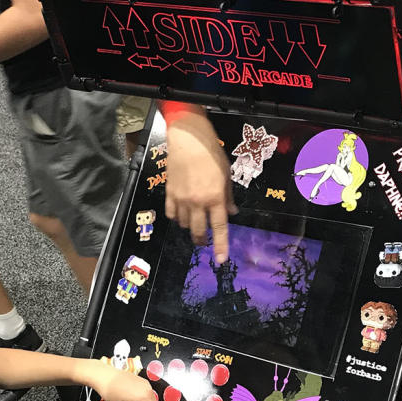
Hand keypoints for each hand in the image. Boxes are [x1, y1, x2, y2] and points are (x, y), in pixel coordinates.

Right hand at [164, 106, 236, 262]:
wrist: (188, 140)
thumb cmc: (212, 154)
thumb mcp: (226, 175)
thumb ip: (228, 196)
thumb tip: (231, 213)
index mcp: (215, 198)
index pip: (219, 228)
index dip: (220, 246)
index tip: (220, 260)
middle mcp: (197, 202)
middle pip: (198, 231)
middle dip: (201, 240)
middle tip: (204, 242)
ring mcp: (181, 199)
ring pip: (184, 224)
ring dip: (190, 226)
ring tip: (195, 220)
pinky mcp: (169, 193)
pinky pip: (172, 214)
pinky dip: (177, 217)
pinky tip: (181, 213)